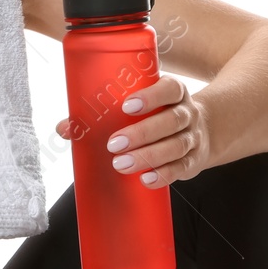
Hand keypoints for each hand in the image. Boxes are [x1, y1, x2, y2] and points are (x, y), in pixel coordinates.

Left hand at [54, 74, 211, 188]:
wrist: (203, 131)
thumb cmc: (158, 114)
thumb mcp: (141, 106)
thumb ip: (105, 113)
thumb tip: (64, 128)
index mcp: (174, 92)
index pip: (169, 89)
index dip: (150, 97)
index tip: (126, 106)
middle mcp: (187, 113)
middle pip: (171, 121)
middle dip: (142, 133)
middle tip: (114, 144)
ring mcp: (193, 137)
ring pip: (176, 146)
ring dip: (148, 156)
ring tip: (121, 164)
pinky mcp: (193, 160)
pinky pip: (181, 168)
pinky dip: (163, 174)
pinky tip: (145, 179)